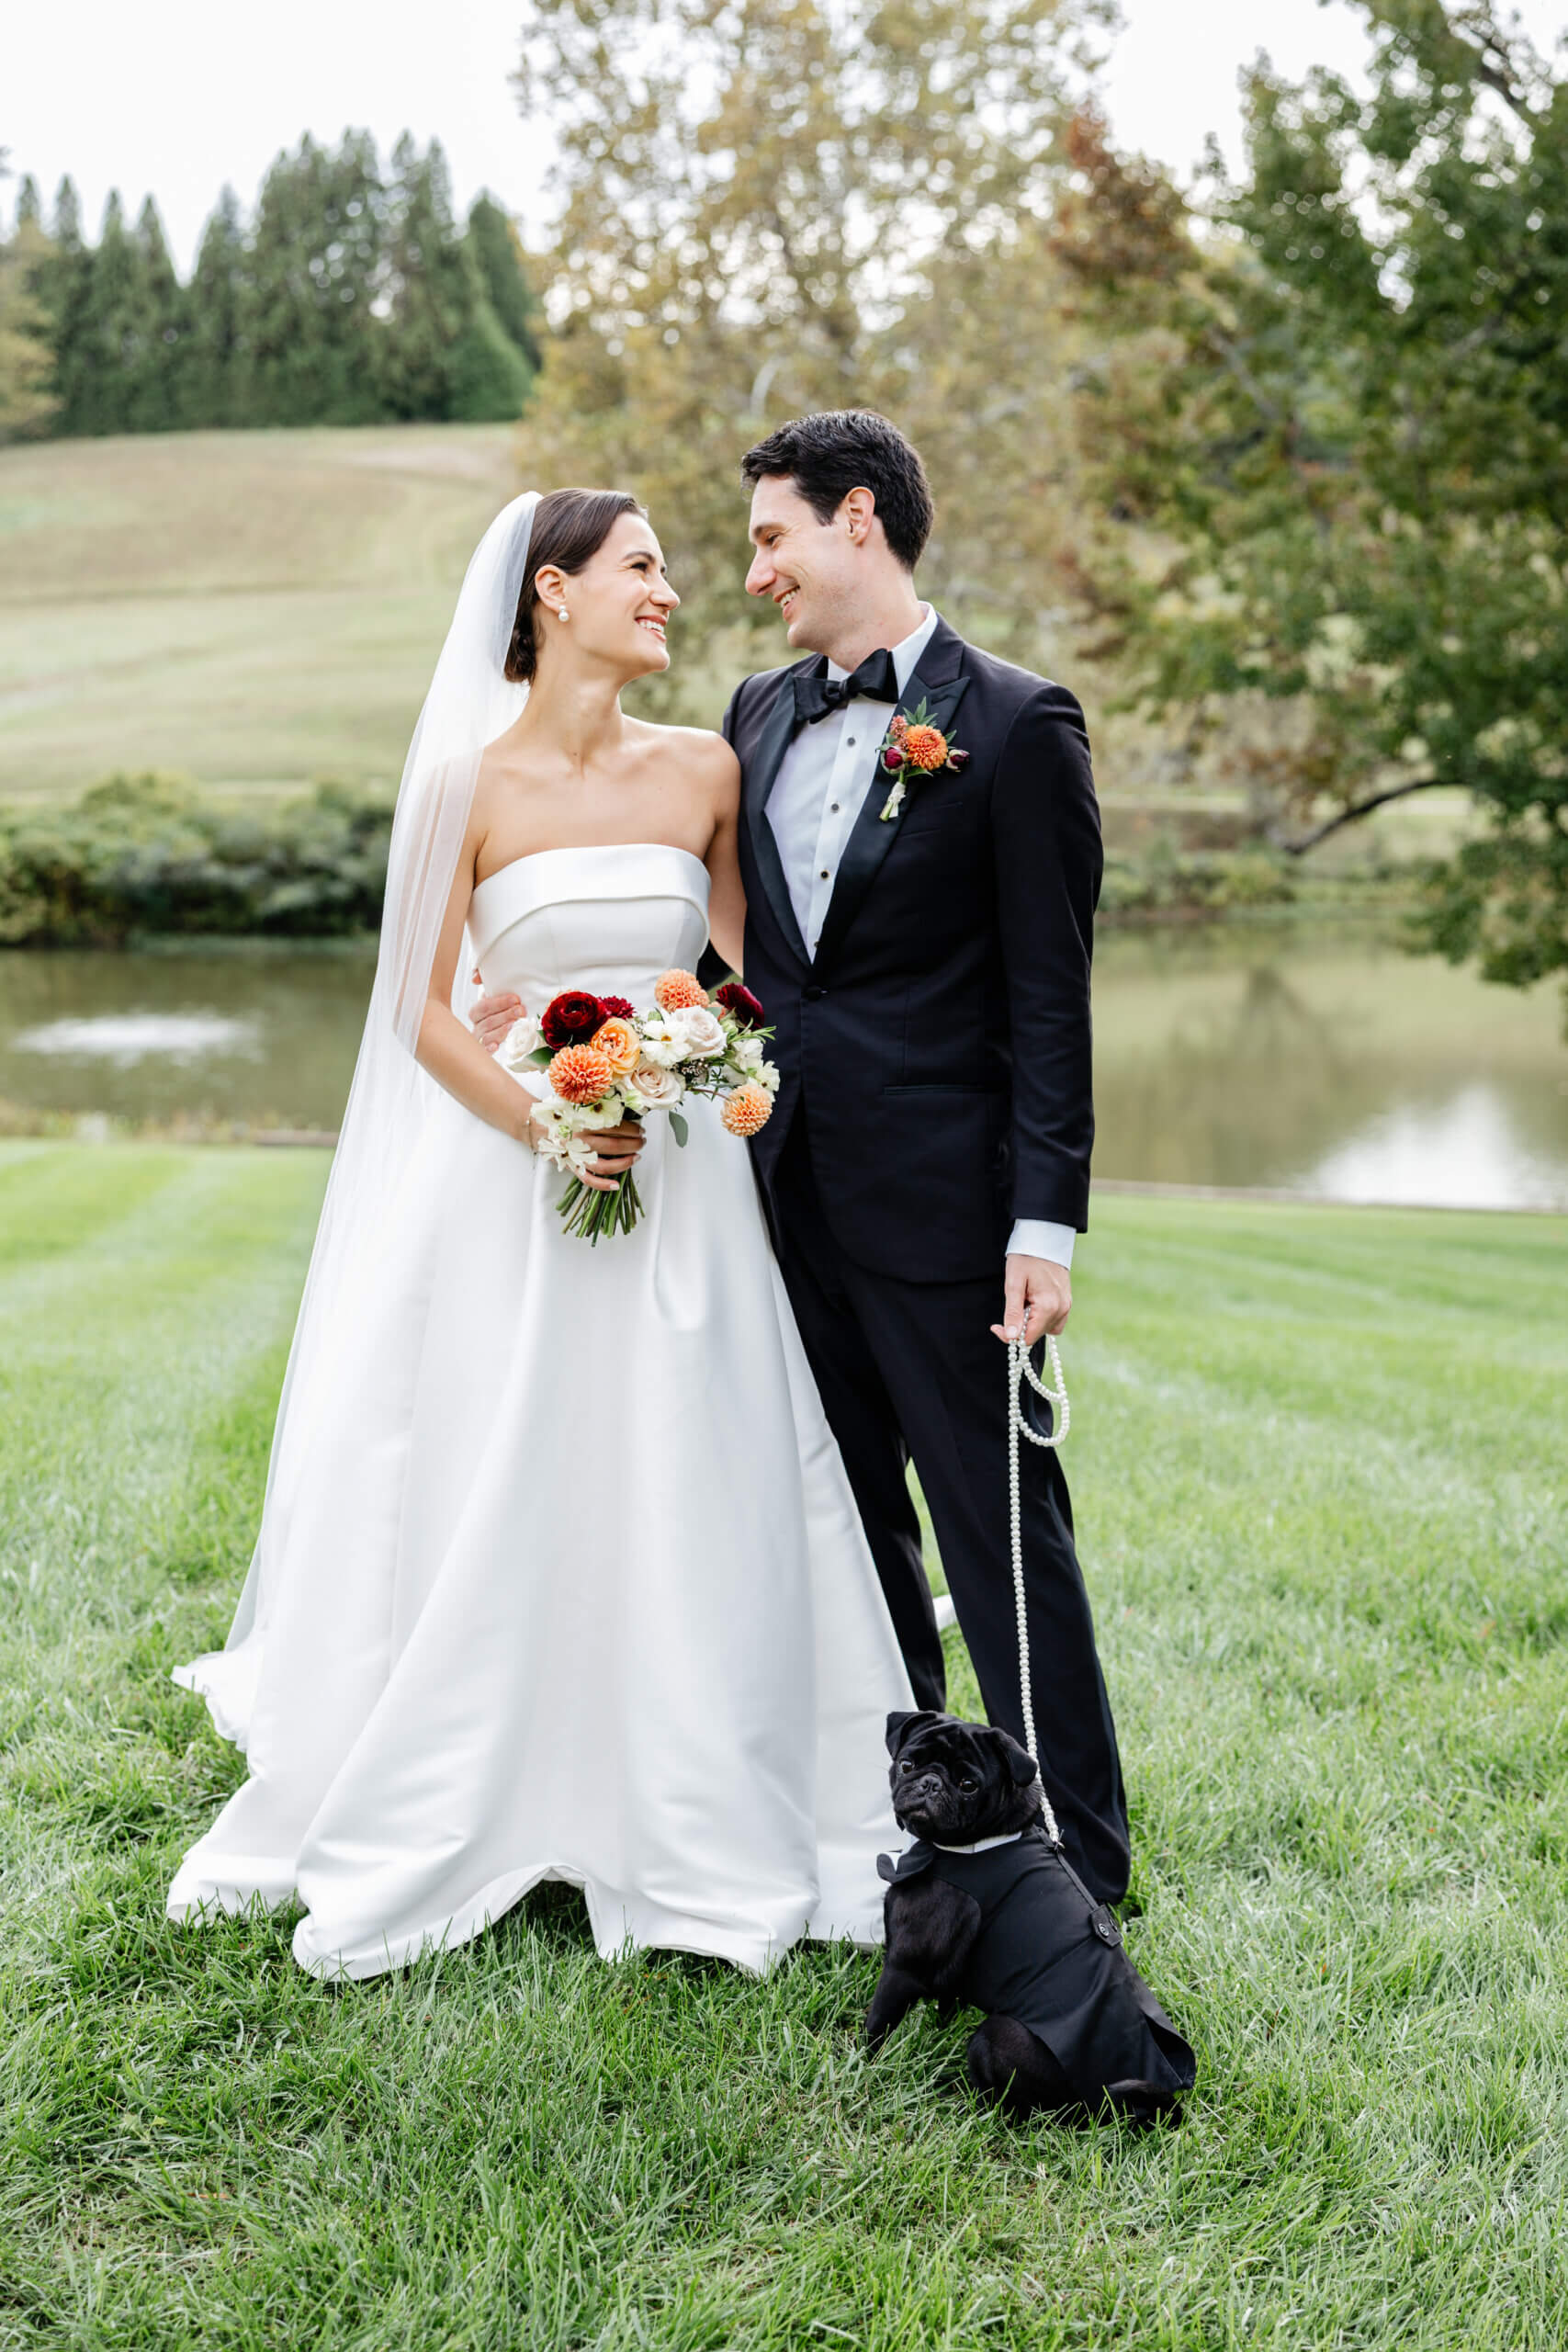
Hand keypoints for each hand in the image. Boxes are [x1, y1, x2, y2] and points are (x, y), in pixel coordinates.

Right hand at [471, 968, 523, 1053]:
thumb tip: (475, 978)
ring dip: (500, 1030)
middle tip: (521, 1010)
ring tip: (513, 1024)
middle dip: (505, 1015)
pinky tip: (496, 1046)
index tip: (516, 998)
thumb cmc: (499, 1009)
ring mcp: (481, 1039)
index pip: (483, 1006)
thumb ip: (485, 980)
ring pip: (486, 1036)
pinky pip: (484, 1051)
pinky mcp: (487, 1051)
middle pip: (487, 1021)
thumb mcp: (494, 993)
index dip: (499, 1002)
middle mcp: (477, 1025)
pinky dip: (488, 1048)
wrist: (503, 1021)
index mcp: (477, 1011)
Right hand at [527, 1104, 645, 1193]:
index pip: (616, 1127)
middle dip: (634, 1144)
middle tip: (642, 1141)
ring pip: (606, 1165)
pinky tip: (617, 1184)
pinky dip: (603, 1185)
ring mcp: (577, 1156)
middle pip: (615, 1145)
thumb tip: (625, 1108)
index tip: (640, 1129)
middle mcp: (582, 1140)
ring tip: (637, 1157)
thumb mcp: (578, 1103)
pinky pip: (589, 1180)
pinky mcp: (573, 1167)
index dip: (632, 1130)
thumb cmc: (560, 1113)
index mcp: (585, 1122)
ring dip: (625, 1163)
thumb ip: (597, 1104)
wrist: (537, 1126)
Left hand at [991, 1253, 1070, 1347]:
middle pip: (1036, 1335)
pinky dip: (1042, 1319)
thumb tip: (1012, 1337)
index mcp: (1048, 1307)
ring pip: (1046, 1329)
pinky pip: (1055, 1321)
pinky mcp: (1067, 1301)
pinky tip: (1033, 1305)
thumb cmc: (1026, 1258)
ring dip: (1031, 1323)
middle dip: (1019, 1327)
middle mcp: (1061, 1309)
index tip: (996, 1325)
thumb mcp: (1013, 1284)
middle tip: (1009, 1307)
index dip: (1010, 1336)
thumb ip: (1013, 1312)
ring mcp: (1066, 1305)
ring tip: (1023, 1302)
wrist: (1044, 1238)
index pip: (1028, 1338)